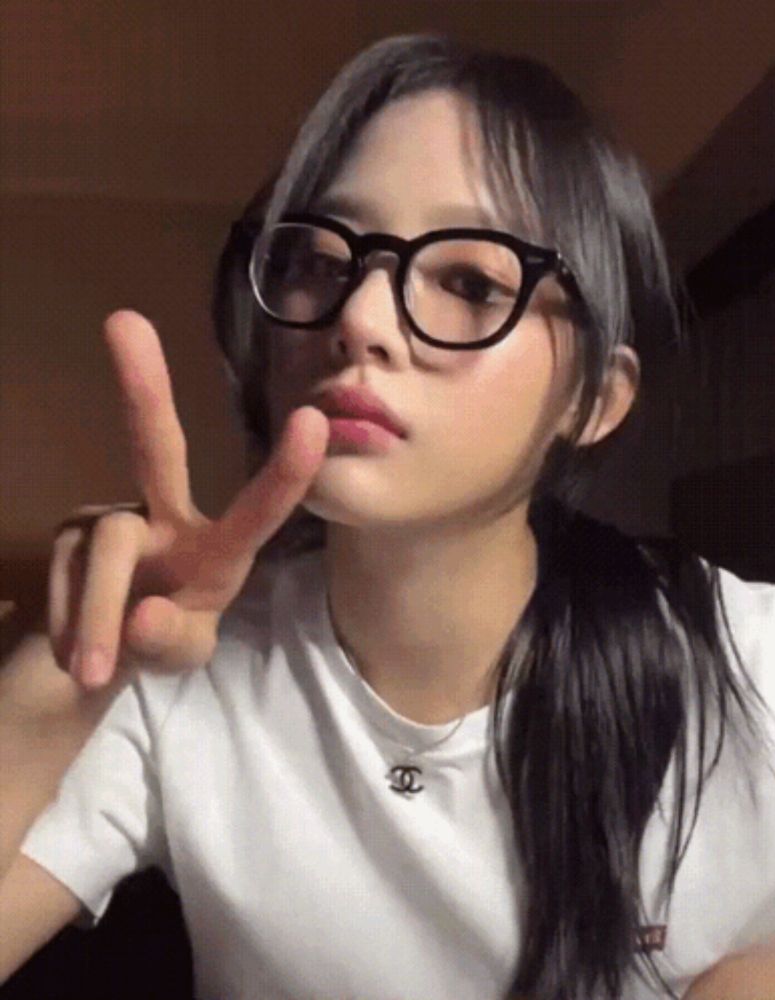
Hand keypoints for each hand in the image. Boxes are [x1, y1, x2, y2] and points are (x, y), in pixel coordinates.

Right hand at [48, 310, 328, 688]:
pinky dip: (72, 625)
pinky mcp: (69, 534)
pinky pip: (67, 581)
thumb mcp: (179, 656)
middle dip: (143, 389)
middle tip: (123, 321)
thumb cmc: (160, 642)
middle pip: (158, 448)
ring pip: (108, 552)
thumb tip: (142, 618)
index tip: (311, 417)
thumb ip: (173, 642)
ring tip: (90, 668)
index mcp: (219, 548)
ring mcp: (112, 519)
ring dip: (97, 617)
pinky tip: (76, 649)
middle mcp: (168, 517)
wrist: (92, 658)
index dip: (286, 471)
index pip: (259, 508)